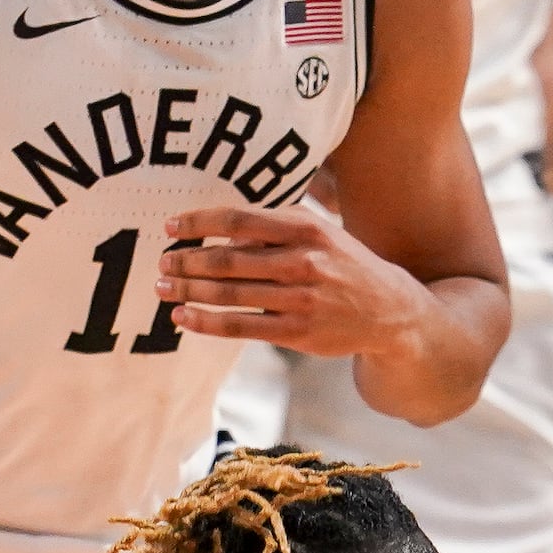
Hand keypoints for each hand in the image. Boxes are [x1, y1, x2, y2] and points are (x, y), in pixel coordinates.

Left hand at [158, 206, 422, 355]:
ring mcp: (301, 300)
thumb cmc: (343, 265)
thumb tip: (219, 231)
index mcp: (306, 228)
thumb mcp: (319, 233)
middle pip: (228, 259)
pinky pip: (241, 327)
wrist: (390, 311)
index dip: (199, 222)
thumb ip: (274, 228)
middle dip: (187, 261)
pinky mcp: (297, 333)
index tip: (170, 226)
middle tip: (161, 261)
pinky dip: (206, 322)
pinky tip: (182, 317)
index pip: (240, 220)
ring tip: (162, 287)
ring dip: (188, 290)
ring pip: (230, 294)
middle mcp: (304, 262)